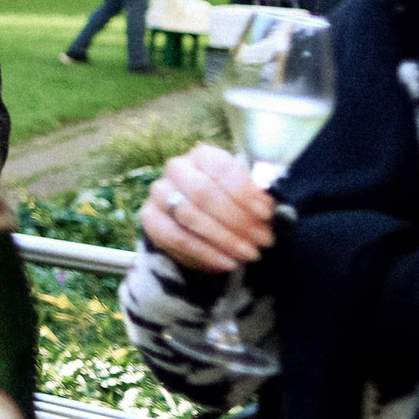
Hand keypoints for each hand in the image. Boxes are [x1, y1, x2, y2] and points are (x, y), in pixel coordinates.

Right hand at [138, 144, 275, 271]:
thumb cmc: (230, 202)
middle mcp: (176, 169)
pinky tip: (228, 263)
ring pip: (189, 215)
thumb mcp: (246, 194)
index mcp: (203, 156)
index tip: (266, 214)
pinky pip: (176, 238)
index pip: (221, 168)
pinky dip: (205, 253)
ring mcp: (159, 194)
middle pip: (203, 192)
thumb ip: (257, 198)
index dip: (244, 191)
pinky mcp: (150, 219)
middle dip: (236, 219)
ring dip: (224, 238)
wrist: (200, 218)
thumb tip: (268, 209)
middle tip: (262, 240)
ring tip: (249, 253)